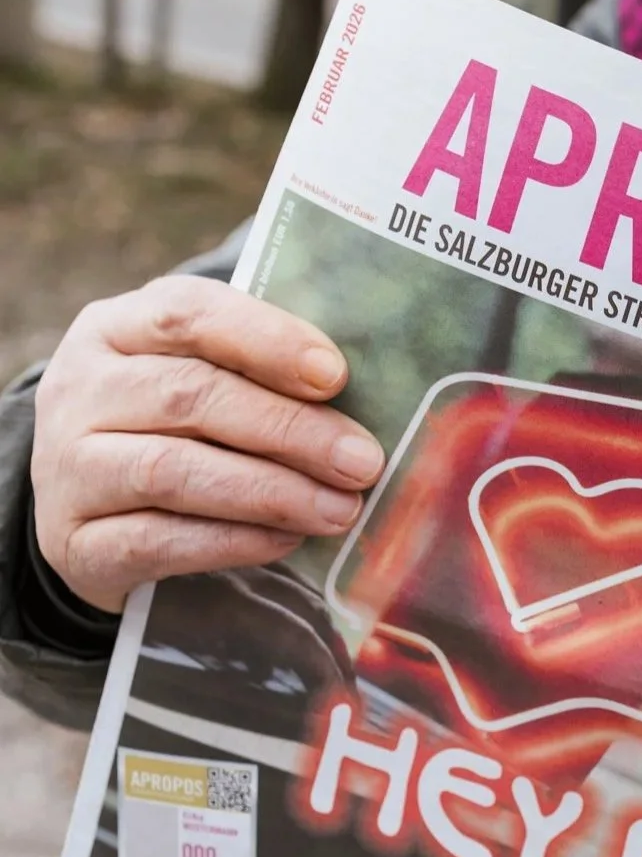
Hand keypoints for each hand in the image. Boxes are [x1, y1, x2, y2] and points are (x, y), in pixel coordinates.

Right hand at [32, 276, 383, 612]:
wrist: (85, 512)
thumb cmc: (167, 426)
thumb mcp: (196, 375)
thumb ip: (256, 369)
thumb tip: (349, 390)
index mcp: (113, 328)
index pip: (186, 314)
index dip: (266, 339)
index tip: (335, 375)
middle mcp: (78, 390)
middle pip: (189, 394)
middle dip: (288, 428)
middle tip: (360, 460)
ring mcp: (66, 468)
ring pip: (172, 471)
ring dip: (270, 491)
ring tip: (339, 508)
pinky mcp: (75, 542)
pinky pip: (158, 541)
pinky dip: (232, 541)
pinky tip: (287, 538)